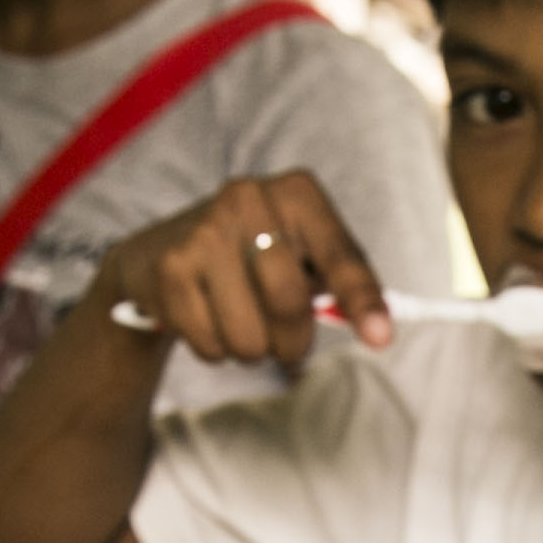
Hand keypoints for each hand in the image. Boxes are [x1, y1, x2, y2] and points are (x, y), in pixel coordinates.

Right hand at [96, 172, 384, 371]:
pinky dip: (217, 349)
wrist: (161, 250)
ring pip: (248, 336)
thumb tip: (380, 332)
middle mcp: (249, 199)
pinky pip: (211, 345)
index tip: (381, 339)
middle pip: (289, 302)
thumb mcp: (302, 253)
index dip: (362, 299)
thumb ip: (340, 284)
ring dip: (252, 350)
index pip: (339, 255)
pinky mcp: (171, 269)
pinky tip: (208, 318)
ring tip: (241, 322)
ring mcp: (204, 231)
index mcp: (297, 193)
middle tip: (287, 343)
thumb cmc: (252, 257)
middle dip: (293, 342)